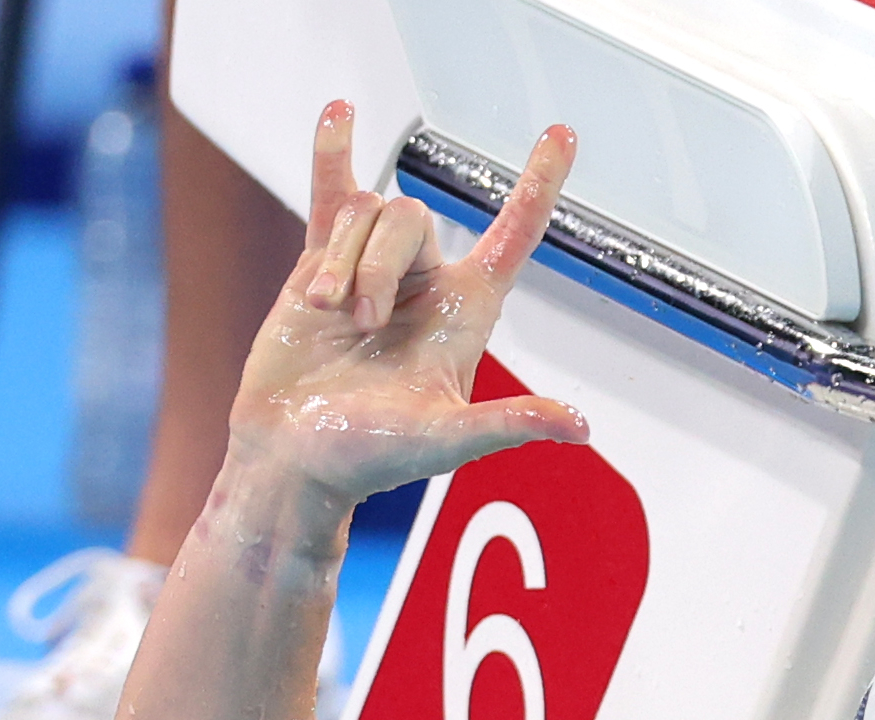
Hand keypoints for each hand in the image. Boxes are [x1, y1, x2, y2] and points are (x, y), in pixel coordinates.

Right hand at [228, 102, 589, 508]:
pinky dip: (332, 148)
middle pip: (409, 215)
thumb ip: (506, 424)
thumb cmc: (372, 456)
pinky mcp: (319, 264)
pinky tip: (339, 108)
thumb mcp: (445, 440)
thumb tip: (580, 428)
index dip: (538, 183)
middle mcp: (425, 282)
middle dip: (378, 265)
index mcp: (466, 312)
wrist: (294, 454)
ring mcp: (371, 267)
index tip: (563, 132)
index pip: (514, 234)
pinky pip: (332, 191)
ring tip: (329, 316)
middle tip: (360, 325)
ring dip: (342, 261)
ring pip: (364, 210)